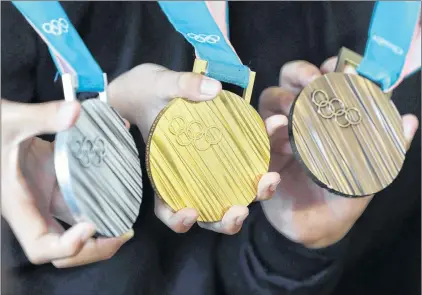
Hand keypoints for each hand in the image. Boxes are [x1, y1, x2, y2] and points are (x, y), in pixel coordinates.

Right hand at [1, 99, 133, 267]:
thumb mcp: (10, 121)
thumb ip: (41, 117)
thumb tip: (75, 111)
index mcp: (19, 204)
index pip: (41, 247)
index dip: (67, 247)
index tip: (90, 226)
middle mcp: (35, 207)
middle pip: (65, 247)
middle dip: (96, 246)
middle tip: (125, 232)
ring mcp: (47, 196)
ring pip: (76, 224)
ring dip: (103, 224)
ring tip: (129, 215)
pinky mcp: (56, 182)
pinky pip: (81, 198)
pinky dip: (100, 196)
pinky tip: (119, 183)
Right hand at [109, 64, 279, 234]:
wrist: (153, 87)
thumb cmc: (146, 93)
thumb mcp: (157, 85)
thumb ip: (182, 86)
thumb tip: (214, 89)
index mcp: (164, 173)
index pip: (167, 208)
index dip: (178, 220)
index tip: (191, 212)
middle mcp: (188, 177)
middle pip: (208, 211)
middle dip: (227, 219)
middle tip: (240, 209)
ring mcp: (209, 166)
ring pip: (232, 192)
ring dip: (253, 193)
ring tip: (270, 178)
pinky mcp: (225, 151)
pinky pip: (245, 158)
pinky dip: (262, 148)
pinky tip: (273, 126)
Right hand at [259, 58, 418, 247]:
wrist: (313, 230)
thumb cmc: (341, 199)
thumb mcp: (368, 174)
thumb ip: (388, 149)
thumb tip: (409, 120)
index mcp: (324, 120)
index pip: (324, 82)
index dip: (330, 68)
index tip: (339, 67)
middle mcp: (299, 120)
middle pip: (290, 82)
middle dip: (299, 74)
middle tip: (312, 82)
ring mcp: (278, 135)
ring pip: (269, 102)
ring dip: (278, 101)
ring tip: (287, 116)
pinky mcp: (262, 154)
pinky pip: (256, 137)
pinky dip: (265, 128)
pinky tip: (275, 138)